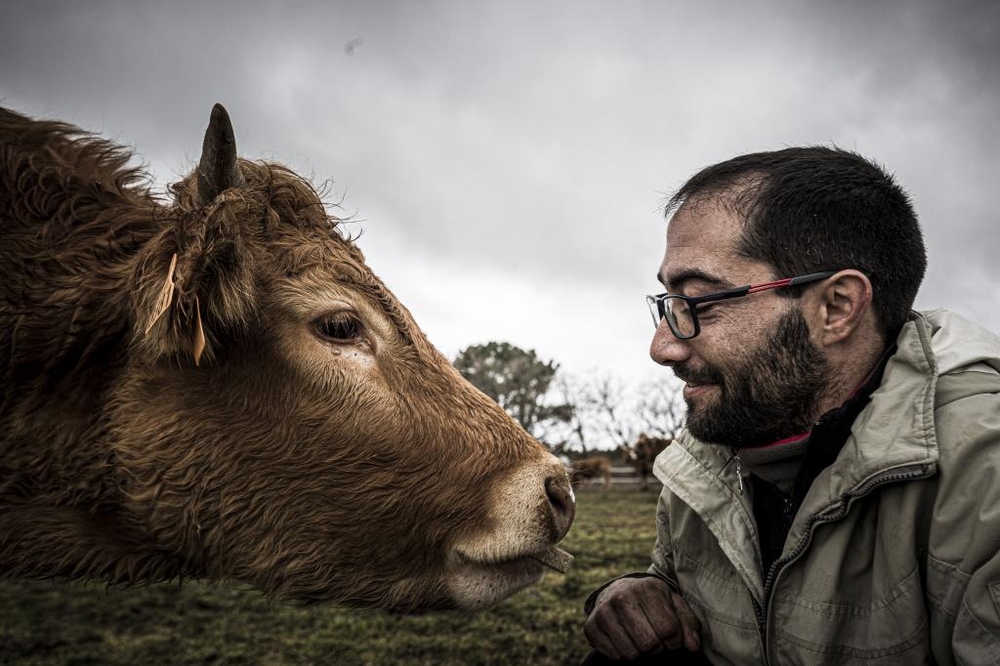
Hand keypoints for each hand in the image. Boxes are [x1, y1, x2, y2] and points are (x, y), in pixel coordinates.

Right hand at [583, 576, 700, 659]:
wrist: (618, 591)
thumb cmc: (652, 601)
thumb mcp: (674, 604)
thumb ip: (688, 624)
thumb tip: (693, 647)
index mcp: (647, 588)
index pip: (668, 630)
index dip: (674, 642)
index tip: (672, 639)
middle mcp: (622, 596)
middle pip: (649, 644)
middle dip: (657, 649)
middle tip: (657, 642)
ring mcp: (604, 611)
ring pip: (631, 653)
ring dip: (640, 653)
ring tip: (641, 640)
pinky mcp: (591, 626)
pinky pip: (613, 655)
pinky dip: (622, 655)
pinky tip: (625, 641)